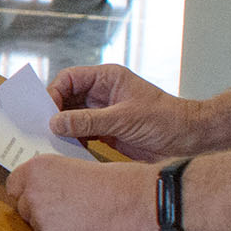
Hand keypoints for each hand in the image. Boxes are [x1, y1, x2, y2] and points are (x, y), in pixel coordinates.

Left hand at [6, 156, 161, 230]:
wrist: (143, 204)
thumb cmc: (121, 181)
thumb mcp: (79, 166)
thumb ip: (54, 180)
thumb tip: (47, 192)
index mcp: (38, 171)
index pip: (14, 185)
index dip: (29, 190)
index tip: (38, 194)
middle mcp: (34, 197)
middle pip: (25, 210)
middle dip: (42, 211)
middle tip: (69, 208)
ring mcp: (45, 225)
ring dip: (57, 229)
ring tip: (85, 219)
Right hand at [45, 64, 199, 162]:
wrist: (190, 140)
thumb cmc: (165, 120)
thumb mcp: (124, 118)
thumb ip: (88, 121)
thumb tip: (55, 122)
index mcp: (108, 78)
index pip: (69, 79)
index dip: (54, 93)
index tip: (45, 112)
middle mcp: (102, 93)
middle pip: (66, 98)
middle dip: (53, 112)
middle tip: (40, 128)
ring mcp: (103, 113)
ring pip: (71, 118)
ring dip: (62, 129)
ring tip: (50, 142)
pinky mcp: (106, 132)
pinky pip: (81, 134)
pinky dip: (72, 141)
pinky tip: (66, 151)